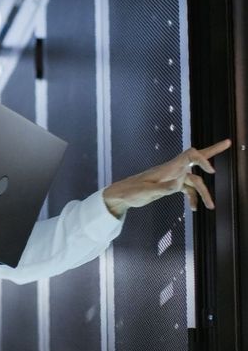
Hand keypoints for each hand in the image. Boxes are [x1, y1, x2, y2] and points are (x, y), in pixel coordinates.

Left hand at [102, 139, 231, 217]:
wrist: (122, 195)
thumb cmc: (132, 192)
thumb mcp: (146, 192)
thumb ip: (163, 188)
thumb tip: (178, 185)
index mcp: (168, 167)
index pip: (190, 155)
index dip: (202, 159)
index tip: (211, 171)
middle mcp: (173, 170)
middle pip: (196, 158)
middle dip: (213, 151)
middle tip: (229, 142)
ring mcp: (172, 177)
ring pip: (195, 181)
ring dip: (204, 193)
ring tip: (211, 207)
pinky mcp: (170, 185)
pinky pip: (187, 189)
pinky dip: (193, 198)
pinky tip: (193, 209)